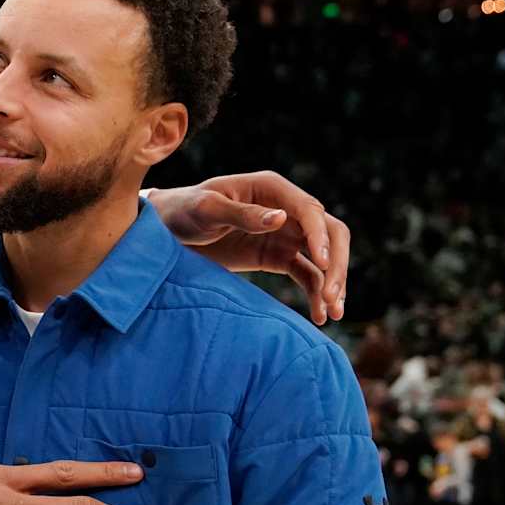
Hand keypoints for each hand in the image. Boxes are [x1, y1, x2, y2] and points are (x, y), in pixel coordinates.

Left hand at [146, 172, 349, 323]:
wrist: (167, 231)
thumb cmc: (184, 211)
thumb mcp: (206, 210)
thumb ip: (241, 215)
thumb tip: (280, 218)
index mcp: (270, 188)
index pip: (308, 210)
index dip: (319, 236)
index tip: (323, 263)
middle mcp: (285, 208)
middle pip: (328, 232)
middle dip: (337, 263)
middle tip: (333, 294)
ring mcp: (284, 234)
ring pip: (324, 256)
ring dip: (333, 282)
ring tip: (332, 312)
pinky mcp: (278, 256)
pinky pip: (306, 274)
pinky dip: (316, 292)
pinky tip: (320, 315)